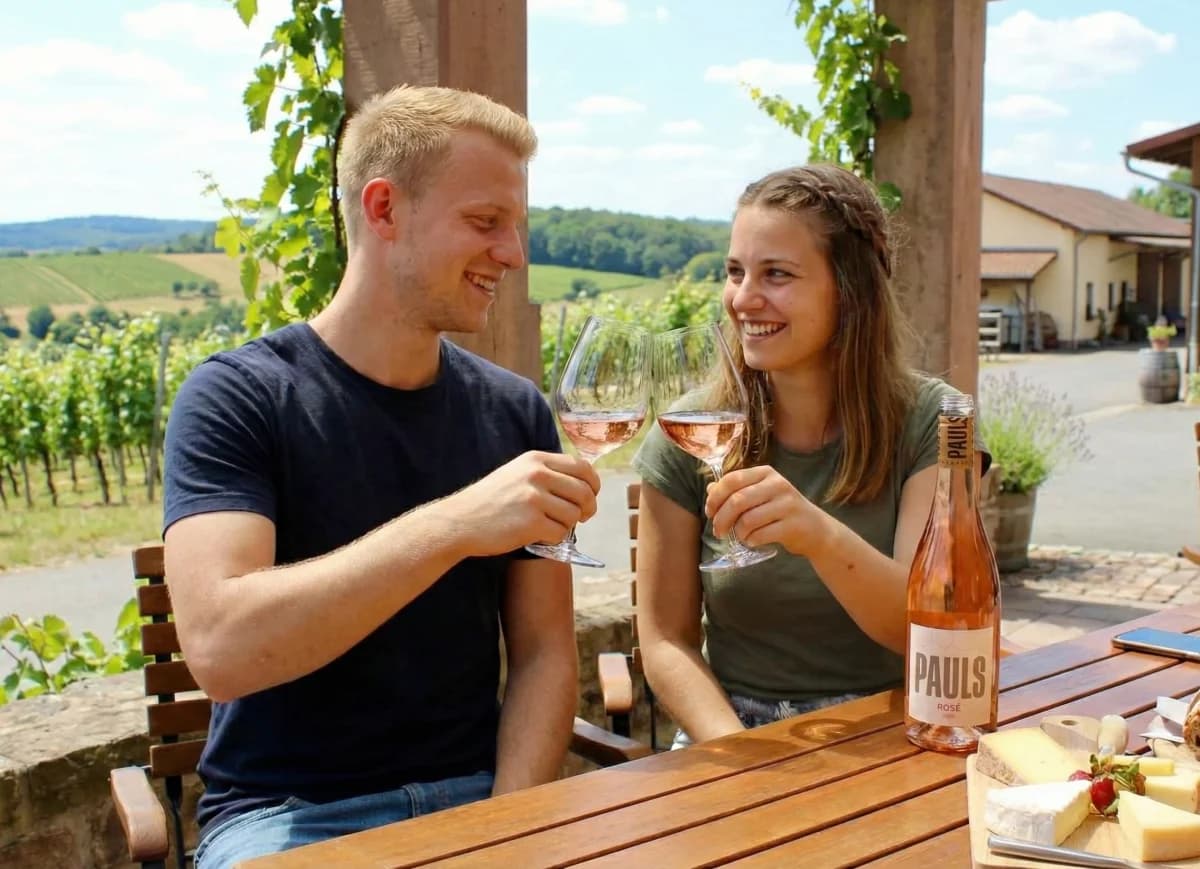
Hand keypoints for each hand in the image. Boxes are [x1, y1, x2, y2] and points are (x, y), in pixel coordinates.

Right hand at [444, 451, 600, 556]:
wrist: (460, 521)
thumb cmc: (490, 501)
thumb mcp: (517, 473)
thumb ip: (547, 473)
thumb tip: (584, 484)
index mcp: (536, 459)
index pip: (582, 467)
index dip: (593, 484)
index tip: (591, 495)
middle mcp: (537, 474)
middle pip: (584, 492)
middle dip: (588, 508)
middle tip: (581, 517)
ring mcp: (534, 498)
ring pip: (574, 515)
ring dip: (566, 525)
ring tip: (547, 525)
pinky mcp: (531, 522)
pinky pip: (560, 534)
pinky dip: (553, 539)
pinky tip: (537, 535)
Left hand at [705, 466, 829, 557]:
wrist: (816, 530)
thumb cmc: (782, 511)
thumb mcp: (760, 495)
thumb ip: (736, 490)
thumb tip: (710, 489)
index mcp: (766, 473)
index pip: (731, 479)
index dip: (715, 497)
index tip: (710, 512)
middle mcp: (778, 485)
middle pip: (737, 500)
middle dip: (721, 519)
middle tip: (718, 531)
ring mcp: (787, 505)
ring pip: (747, 520)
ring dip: (737, 532)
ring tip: (741, 536)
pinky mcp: (792, 525)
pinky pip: (760, 535)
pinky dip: (750, 541)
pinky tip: (753, 541)